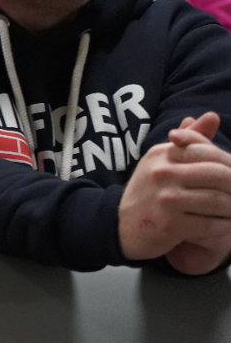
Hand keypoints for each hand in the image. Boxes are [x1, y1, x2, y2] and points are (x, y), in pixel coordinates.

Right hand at [118, 112, 230, 266]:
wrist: (121, 226)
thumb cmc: (149, 192)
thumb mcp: (162, 161)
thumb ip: (189, 140)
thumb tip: (211, 116)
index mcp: (161, 154)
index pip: (207, 150)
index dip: (229, 163)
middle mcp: (162, 173)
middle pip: (218, 174)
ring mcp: (165, 199)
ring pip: (218, 200)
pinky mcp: (170, 224)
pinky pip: (212, 225)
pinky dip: (225, 227)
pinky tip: (224, 226)